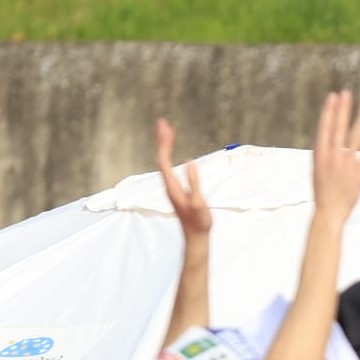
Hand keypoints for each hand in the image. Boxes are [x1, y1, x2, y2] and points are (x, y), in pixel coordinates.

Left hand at [155, 120, 211, 236]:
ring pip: (163, 162)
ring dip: (163, 145)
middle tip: (162, 123)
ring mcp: (171, 187)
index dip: (163, 144)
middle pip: (160, 159)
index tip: (166, 129)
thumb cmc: (199, 222)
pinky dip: (168, 154)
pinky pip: (168, 167)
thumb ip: (194, 183)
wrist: (195, 236)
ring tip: (165, 131)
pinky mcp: (175, 188)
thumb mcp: (199, 203)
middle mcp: (168, 185)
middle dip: (161, 140)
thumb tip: (189, 162)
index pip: (163, 161)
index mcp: (172, 187)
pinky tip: (170, 150)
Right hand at [310, 91, 359, 223]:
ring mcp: (347, 164)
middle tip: (347, 93)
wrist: (329, 212)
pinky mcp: (359, 172)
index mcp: (320, 155)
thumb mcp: (317, 168)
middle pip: (339, 128)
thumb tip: (326, 133)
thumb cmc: (323, 190)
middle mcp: (333, 156)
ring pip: (356, 136)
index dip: (329, 111)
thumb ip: (323, 151)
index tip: (333, 96)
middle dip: (343, 109)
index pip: (325, 128)